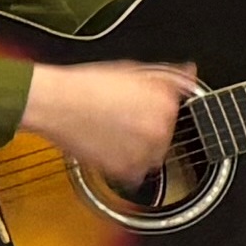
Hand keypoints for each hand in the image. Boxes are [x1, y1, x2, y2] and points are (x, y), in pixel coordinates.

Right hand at [22, 57, 197, 189]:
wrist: (54, 102)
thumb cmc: (86, 85)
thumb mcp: (133, 71)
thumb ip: (168, 76)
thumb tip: (190, 73)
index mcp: (167, 103)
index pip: (174, 111)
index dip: (154, 109)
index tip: (139, 108)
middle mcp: (161, 128)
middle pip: (164, 135)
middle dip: (147, 130)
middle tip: (121, 120)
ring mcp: (144, 152)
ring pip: (151, 156)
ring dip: (138, 149)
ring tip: (112, 133)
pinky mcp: (125, 170)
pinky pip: (134, 174)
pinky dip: (123, 166)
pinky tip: (107, 148)